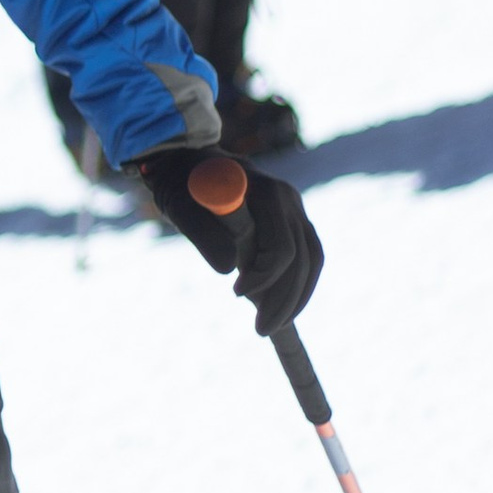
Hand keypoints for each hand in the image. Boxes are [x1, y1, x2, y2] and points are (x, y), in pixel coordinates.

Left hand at [134, 150, 322, 333]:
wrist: (188, 162)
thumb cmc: (181, 183)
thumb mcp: (181, 207)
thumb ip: (203, 233)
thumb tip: (229, 271)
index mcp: (267, 192)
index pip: (281, 247)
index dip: (264, 277)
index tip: (236, 295)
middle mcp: (289, 198)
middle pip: (303, 258)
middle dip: (284, 299)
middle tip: (261, 330)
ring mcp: (295, 208)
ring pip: (312, 261)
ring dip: (296, 298)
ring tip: (272, 326)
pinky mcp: (292, 219)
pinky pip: (307, 257)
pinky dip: (298, 285)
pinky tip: (282, 307)